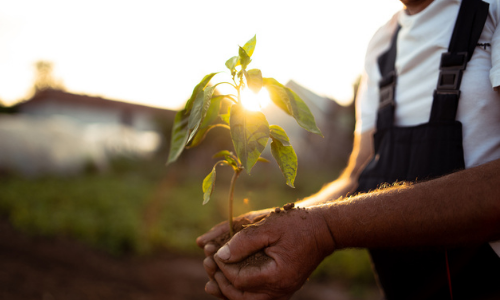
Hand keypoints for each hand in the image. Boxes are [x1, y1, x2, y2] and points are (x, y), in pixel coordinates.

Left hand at [213, 206, 334, 299]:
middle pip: (239, 297)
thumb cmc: (297, 225)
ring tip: (211, 278)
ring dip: (227, 290)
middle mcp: (279, 291)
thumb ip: (243, 242)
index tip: (212, 251)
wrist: (324, 230)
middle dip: (219, 280)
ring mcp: (281, 293)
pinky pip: (255, 298)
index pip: (237, 279)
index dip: (221, 266)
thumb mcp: (268, 227)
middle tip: (207, 263)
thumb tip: (219, 256)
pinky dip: (239, 292)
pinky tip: (227, 283)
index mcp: (276, 276)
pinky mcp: (281, 289)